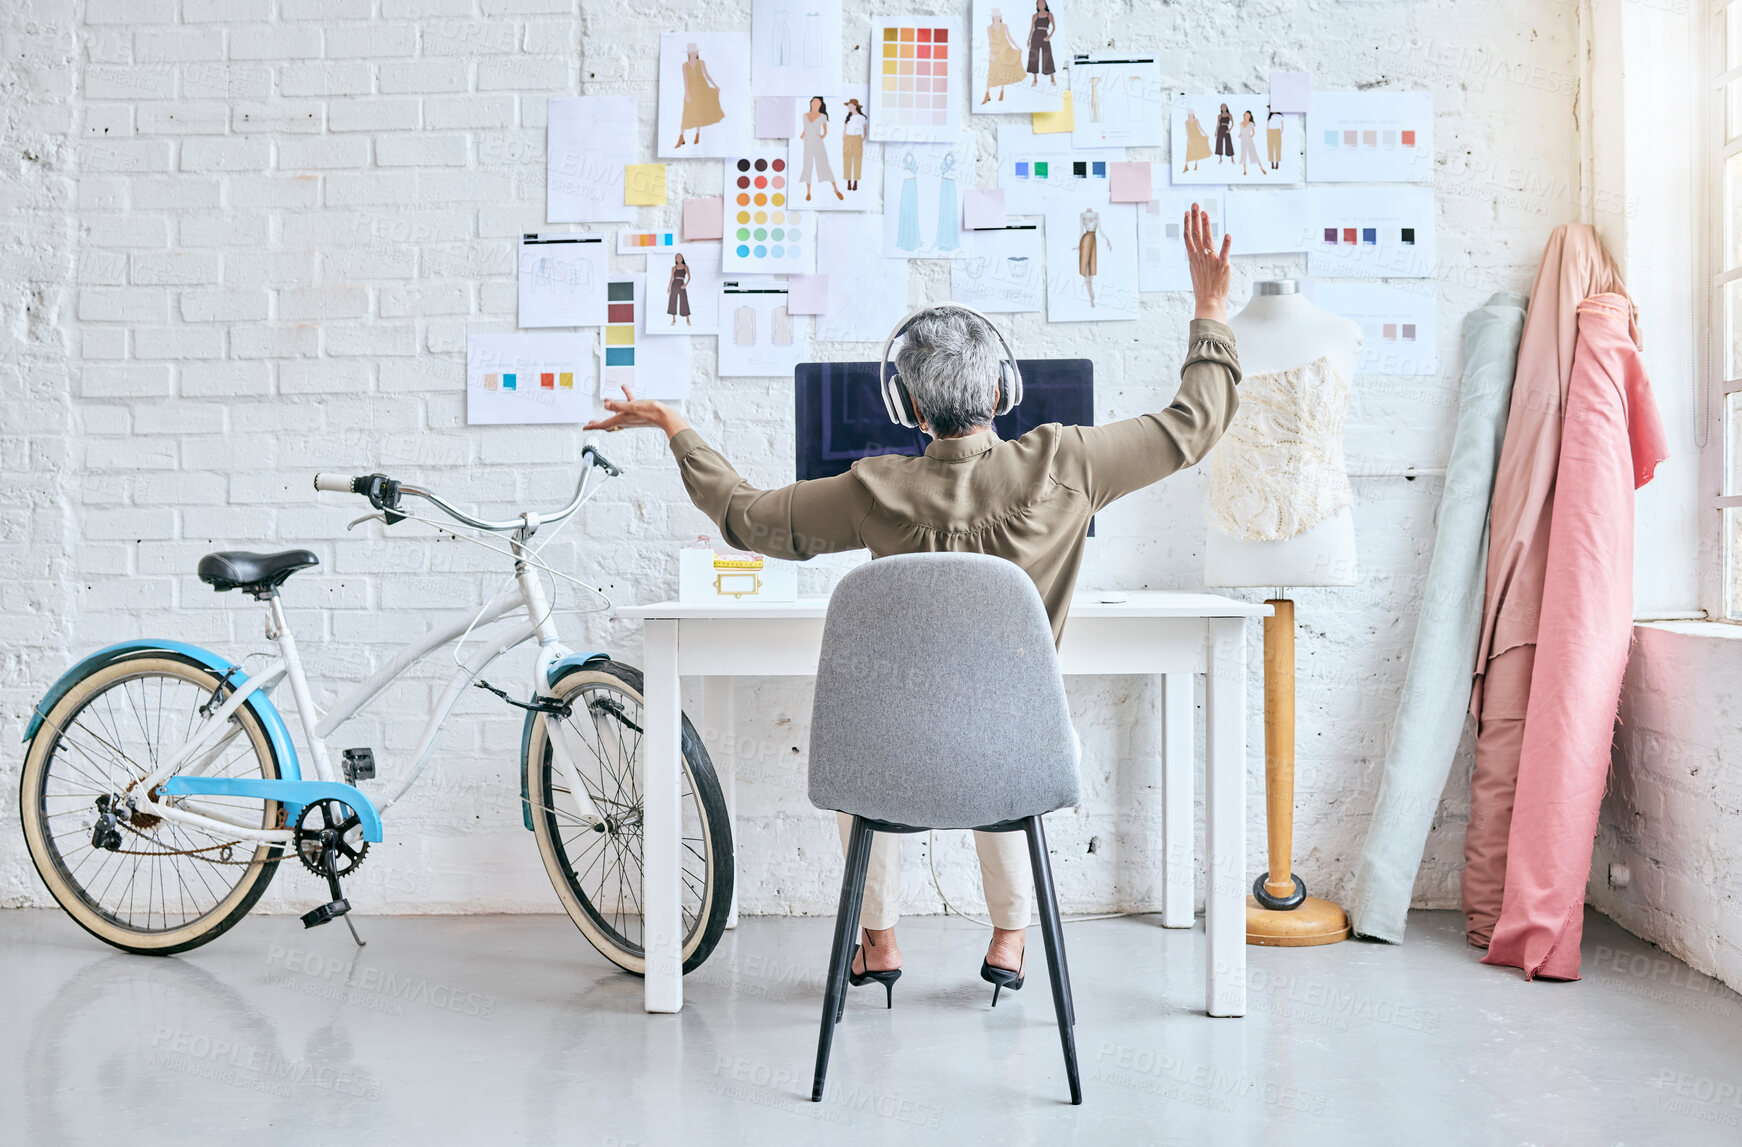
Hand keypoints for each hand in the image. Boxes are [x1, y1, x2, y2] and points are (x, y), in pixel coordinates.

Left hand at [583, 386, 690, 438]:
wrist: (664, 416)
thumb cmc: (649, 412)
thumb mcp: (631, 407)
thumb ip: (618, 406)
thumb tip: (606, 405)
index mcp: (621, 419)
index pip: (603, 425)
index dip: (593, 426)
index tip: (585, 428)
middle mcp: (624, 420)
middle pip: (608, 423)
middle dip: (599, 423)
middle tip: (592, 423)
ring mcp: (631, 417)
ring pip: (617, 414)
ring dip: (610, 409)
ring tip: (606, 401)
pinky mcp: (637, 412)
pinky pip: (628, 405)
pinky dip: (625, 398)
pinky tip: (625, 389)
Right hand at [1184, 203, 1231, 322]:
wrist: (1208, 301)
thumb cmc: (1204, 287)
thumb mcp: (1197, 270)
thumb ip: (1198, 257)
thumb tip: (1198, 249)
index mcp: (1193, 258)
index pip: (1188, 237)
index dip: (1187, 223)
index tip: (1187, 212)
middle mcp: (1200, 257)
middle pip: (1196, 234)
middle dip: (1194, 218)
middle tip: (1195, 204)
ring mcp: (1210, 261)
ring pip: (1207, 239)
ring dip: (1206, 225)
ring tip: (1205, 212)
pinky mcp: (1222, 266)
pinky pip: (1224, 253)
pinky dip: (1226, 244)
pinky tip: (1228, 235)